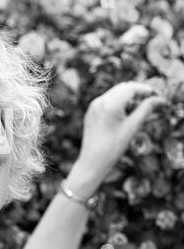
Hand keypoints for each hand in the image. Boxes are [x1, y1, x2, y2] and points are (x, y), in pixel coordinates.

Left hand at [65, 82, 166, 198]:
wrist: (92, 161)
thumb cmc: (112, 147)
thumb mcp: (132, 128)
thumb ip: (145, 110)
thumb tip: (158, 99)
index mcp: (109, 105)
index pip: (131, 88)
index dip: (145, 90)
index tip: (155, 95)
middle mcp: (99, 102)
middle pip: (122, 87)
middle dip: (137, 91)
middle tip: (150, 100)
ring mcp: (93, 106)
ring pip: (114, 93)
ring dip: (127, 96)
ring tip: (139, 107)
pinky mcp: (90, 112)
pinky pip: (106, 100)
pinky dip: (117, 102)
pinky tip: (125, 112)